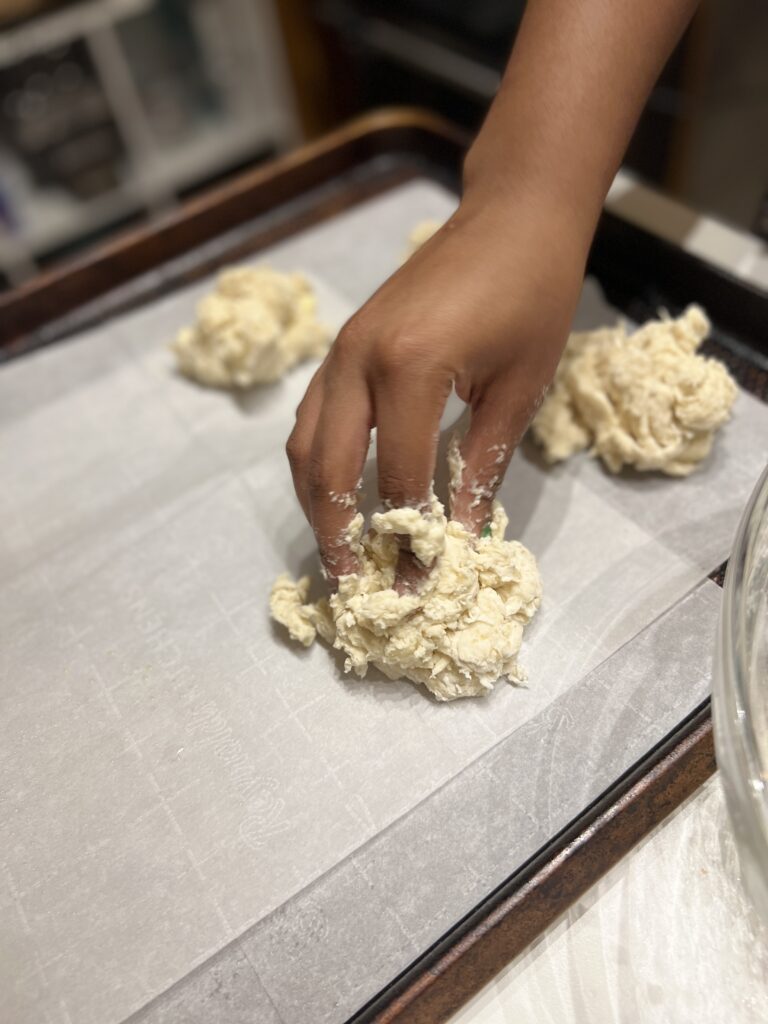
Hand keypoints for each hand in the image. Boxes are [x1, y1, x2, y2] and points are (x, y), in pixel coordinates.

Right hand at [286, 190, 588, 581]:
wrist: (512, 215)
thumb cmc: (533, 294)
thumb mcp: (519, 389)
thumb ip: (483, 468)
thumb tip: (461, 539)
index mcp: (410, 369)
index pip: (401, 480)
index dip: (412, 540)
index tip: (421, 585)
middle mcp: (359, 360)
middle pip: (326, 469)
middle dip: (336, 533)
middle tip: (353, 581)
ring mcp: (343, 349)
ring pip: (303, 443)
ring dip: (314, 500)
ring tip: (339, 545)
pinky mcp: (344, 343)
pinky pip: (312, 414)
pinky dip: (317, 460)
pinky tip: (338, 487)